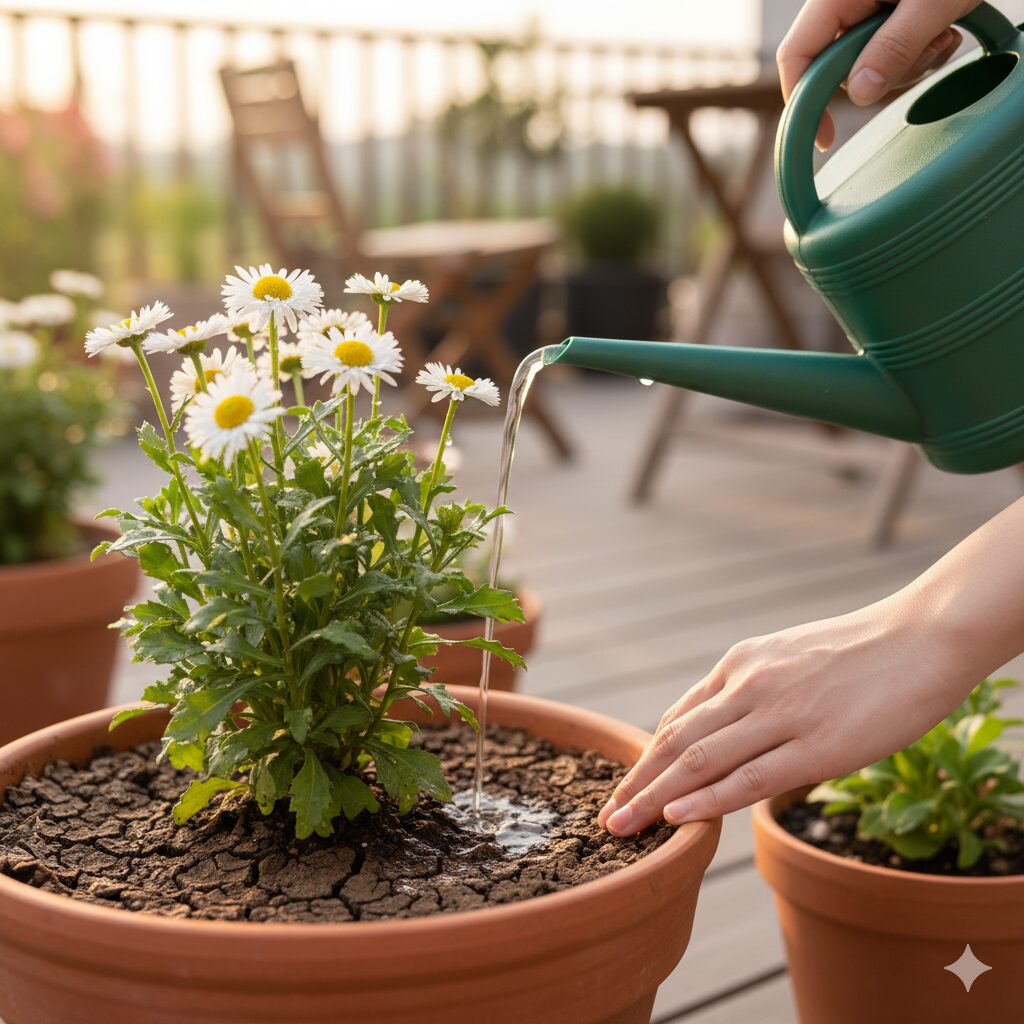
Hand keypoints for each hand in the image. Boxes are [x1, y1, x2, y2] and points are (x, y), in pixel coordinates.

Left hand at [598, 588, 981, 836]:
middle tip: (606, 818)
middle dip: (636, 784)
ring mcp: (780, 714)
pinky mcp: (817, 745)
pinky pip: (749, 777)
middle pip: (675, 742)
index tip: (627, 789)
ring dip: (654, 798)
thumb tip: (726, 731)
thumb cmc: (859, 652)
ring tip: (622, 828)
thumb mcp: (787, 657)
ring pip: (700, 760)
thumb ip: (752, 691)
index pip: (677, 720)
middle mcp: (748, 685)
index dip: (646, 760)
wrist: (921, 636)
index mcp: (740, 665)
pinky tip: (677, 818)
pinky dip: (707, 799)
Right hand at [777, 0, 981, 149]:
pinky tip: (943, 30)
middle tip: (925, 49)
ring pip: (868, 65)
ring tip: (941, 33)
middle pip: (838, 65)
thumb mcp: (932, 1)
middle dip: (880, 74)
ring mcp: (865, 7)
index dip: (804, 101)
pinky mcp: (887, 14)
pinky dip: (918, 53)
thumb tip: (859, 94)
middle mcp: (844, 1)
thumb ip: (895, 46)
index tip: (825, 138)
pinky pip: (889, 53)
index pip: (797, 54)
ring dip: (908, 64)